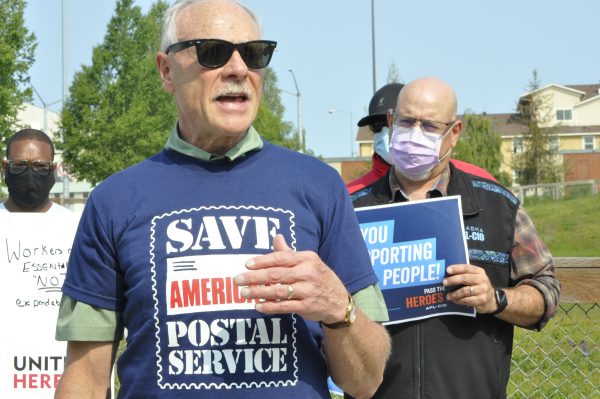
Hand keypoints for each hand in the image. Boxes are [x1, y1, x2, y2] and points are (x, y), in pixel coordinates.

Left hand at [233, 234, 348, 323]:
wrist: (338, 300)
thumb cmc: (318, 277)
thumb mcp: (308, 261)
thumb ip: (289, 252)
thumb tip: (276, 236)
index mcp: (307, 258)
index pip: (281, 258)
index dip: (263, 261)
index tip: (247, 265)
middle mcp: (308, 273)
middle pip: (276, 274)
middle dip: (255, 277)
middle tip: (238, 279)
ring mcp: (308, 290)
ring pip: (278, 291)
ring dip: (259, 292)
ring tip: (244, 293)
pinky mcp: (307, 306)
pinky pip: (284, 306)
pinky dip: (270, 307)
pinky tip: (258, 306)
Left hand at [443, 264, 497, 313]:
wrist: (491, 299)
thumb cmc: (478, 286)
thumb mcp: (475, 277)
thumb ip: (464, 274)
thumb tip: (448, 273)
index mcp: (479, 272)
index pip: (467, 268)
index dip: (456, 268)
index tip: (447, 270)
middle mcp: (482, 279)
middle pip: (465, 279)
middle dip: (453, 280)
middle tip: (444, 283)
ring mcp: (483, 290)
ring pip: (465, 291)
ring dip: (455, 294)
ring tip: (448, 296)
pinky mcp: (482, 300)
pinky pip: (467, 300)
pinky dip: (459, 300)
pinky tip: (455, 300)